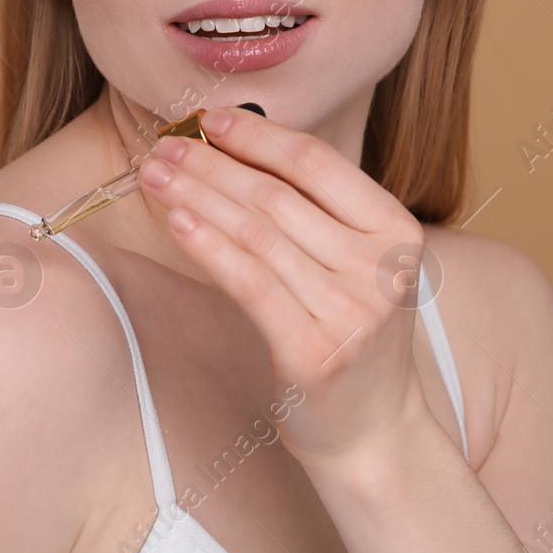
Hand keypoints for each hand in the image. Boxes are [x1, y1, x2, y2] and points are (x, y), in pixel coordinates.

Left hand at [137, 105, 435, 470]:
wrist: (375, 433)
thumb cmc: (352, 338)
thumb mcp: (356, 266)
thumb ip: (317, 213)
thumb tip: (236, 148)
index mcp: (397, 231)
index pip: (317, 164)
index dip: (257, 136)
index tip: (209, 119)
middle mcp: (379, 268)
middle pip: (277, 196)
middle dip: (211, 164)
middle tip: (164, 145)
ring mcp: (350, 312)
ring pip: (256, 234)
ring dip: (196, 196)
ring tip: (156, 176)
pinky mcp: (313, 352)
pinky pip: (248, 282)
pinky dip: (207, 245)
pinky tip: (176, 221)